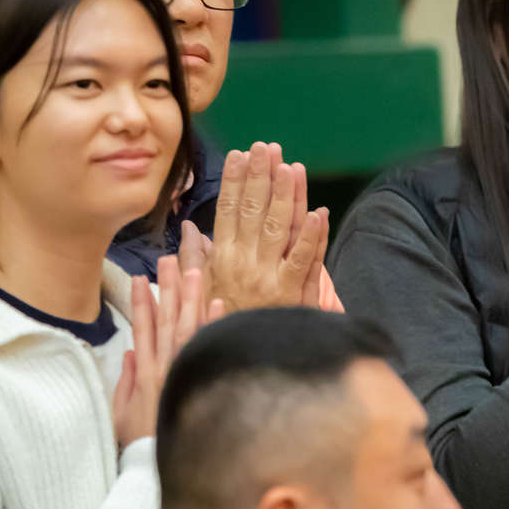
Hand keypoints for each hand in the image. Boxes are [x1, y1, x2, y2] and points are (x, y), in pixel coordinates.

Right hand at [112, 256, 220, 448]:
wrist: (154, 468)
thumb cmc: (138, 442)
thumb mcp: (120, 411)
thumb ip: (125, 379)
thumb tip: (130, 350)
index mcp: (142, 372)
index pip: (141, 328)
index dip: (140, 302)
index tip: (140, 277)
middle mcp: (163, 366)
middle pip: (165, 319)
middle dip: (167, 288)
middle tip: (169, 260)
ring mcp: (182, 371)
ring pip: (186, 327)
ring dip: (190, 298)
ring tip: (194, 271)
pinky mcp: (198, 380)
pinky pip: (207, 348)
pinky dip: (212, 325)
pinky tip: (217, 304)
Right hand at [187, 142, 329, 310]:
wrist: (240, 360)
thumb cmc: (219, 322)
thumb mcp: (199, 289)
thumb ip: (194, 256)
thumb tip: (190, 227)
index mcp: (221, 259)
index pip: (226, 210)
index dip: (232, 180)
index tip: (239, 154)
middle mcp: (243, 263)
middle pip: (251, 210)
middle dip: (259, 176)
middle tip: (266, 148)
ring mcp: (268, 276)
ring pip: (276, 227)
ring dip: (285, 194)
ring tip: (289, 165)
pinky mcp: (291, 293)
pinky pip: (303, 259)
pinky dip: (311, 235)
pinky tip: (318, 211)